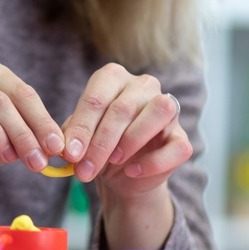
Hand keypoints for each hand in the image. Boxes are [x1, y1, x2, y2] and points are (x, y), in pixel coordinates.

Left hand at [61, 63, 188, 194]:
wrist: (121, 171)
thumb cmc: (96, 143)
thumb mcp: (79, 137)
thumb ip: (72, 136)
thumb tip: (66, 148)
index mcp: (112, 78)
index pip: (96, 99)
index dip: (81, 128)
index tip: (70, 154)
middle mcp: (143, 86)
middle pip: (123, 109)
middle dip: (100, 143)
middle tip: (84, 168)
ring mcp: (168, 109)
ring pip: (159, 112)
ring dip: (131, 141)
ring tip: (113, 160)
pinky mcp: (181, 136)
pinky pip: (178, 146)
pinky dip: (154, 162)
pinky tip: (132, 171)